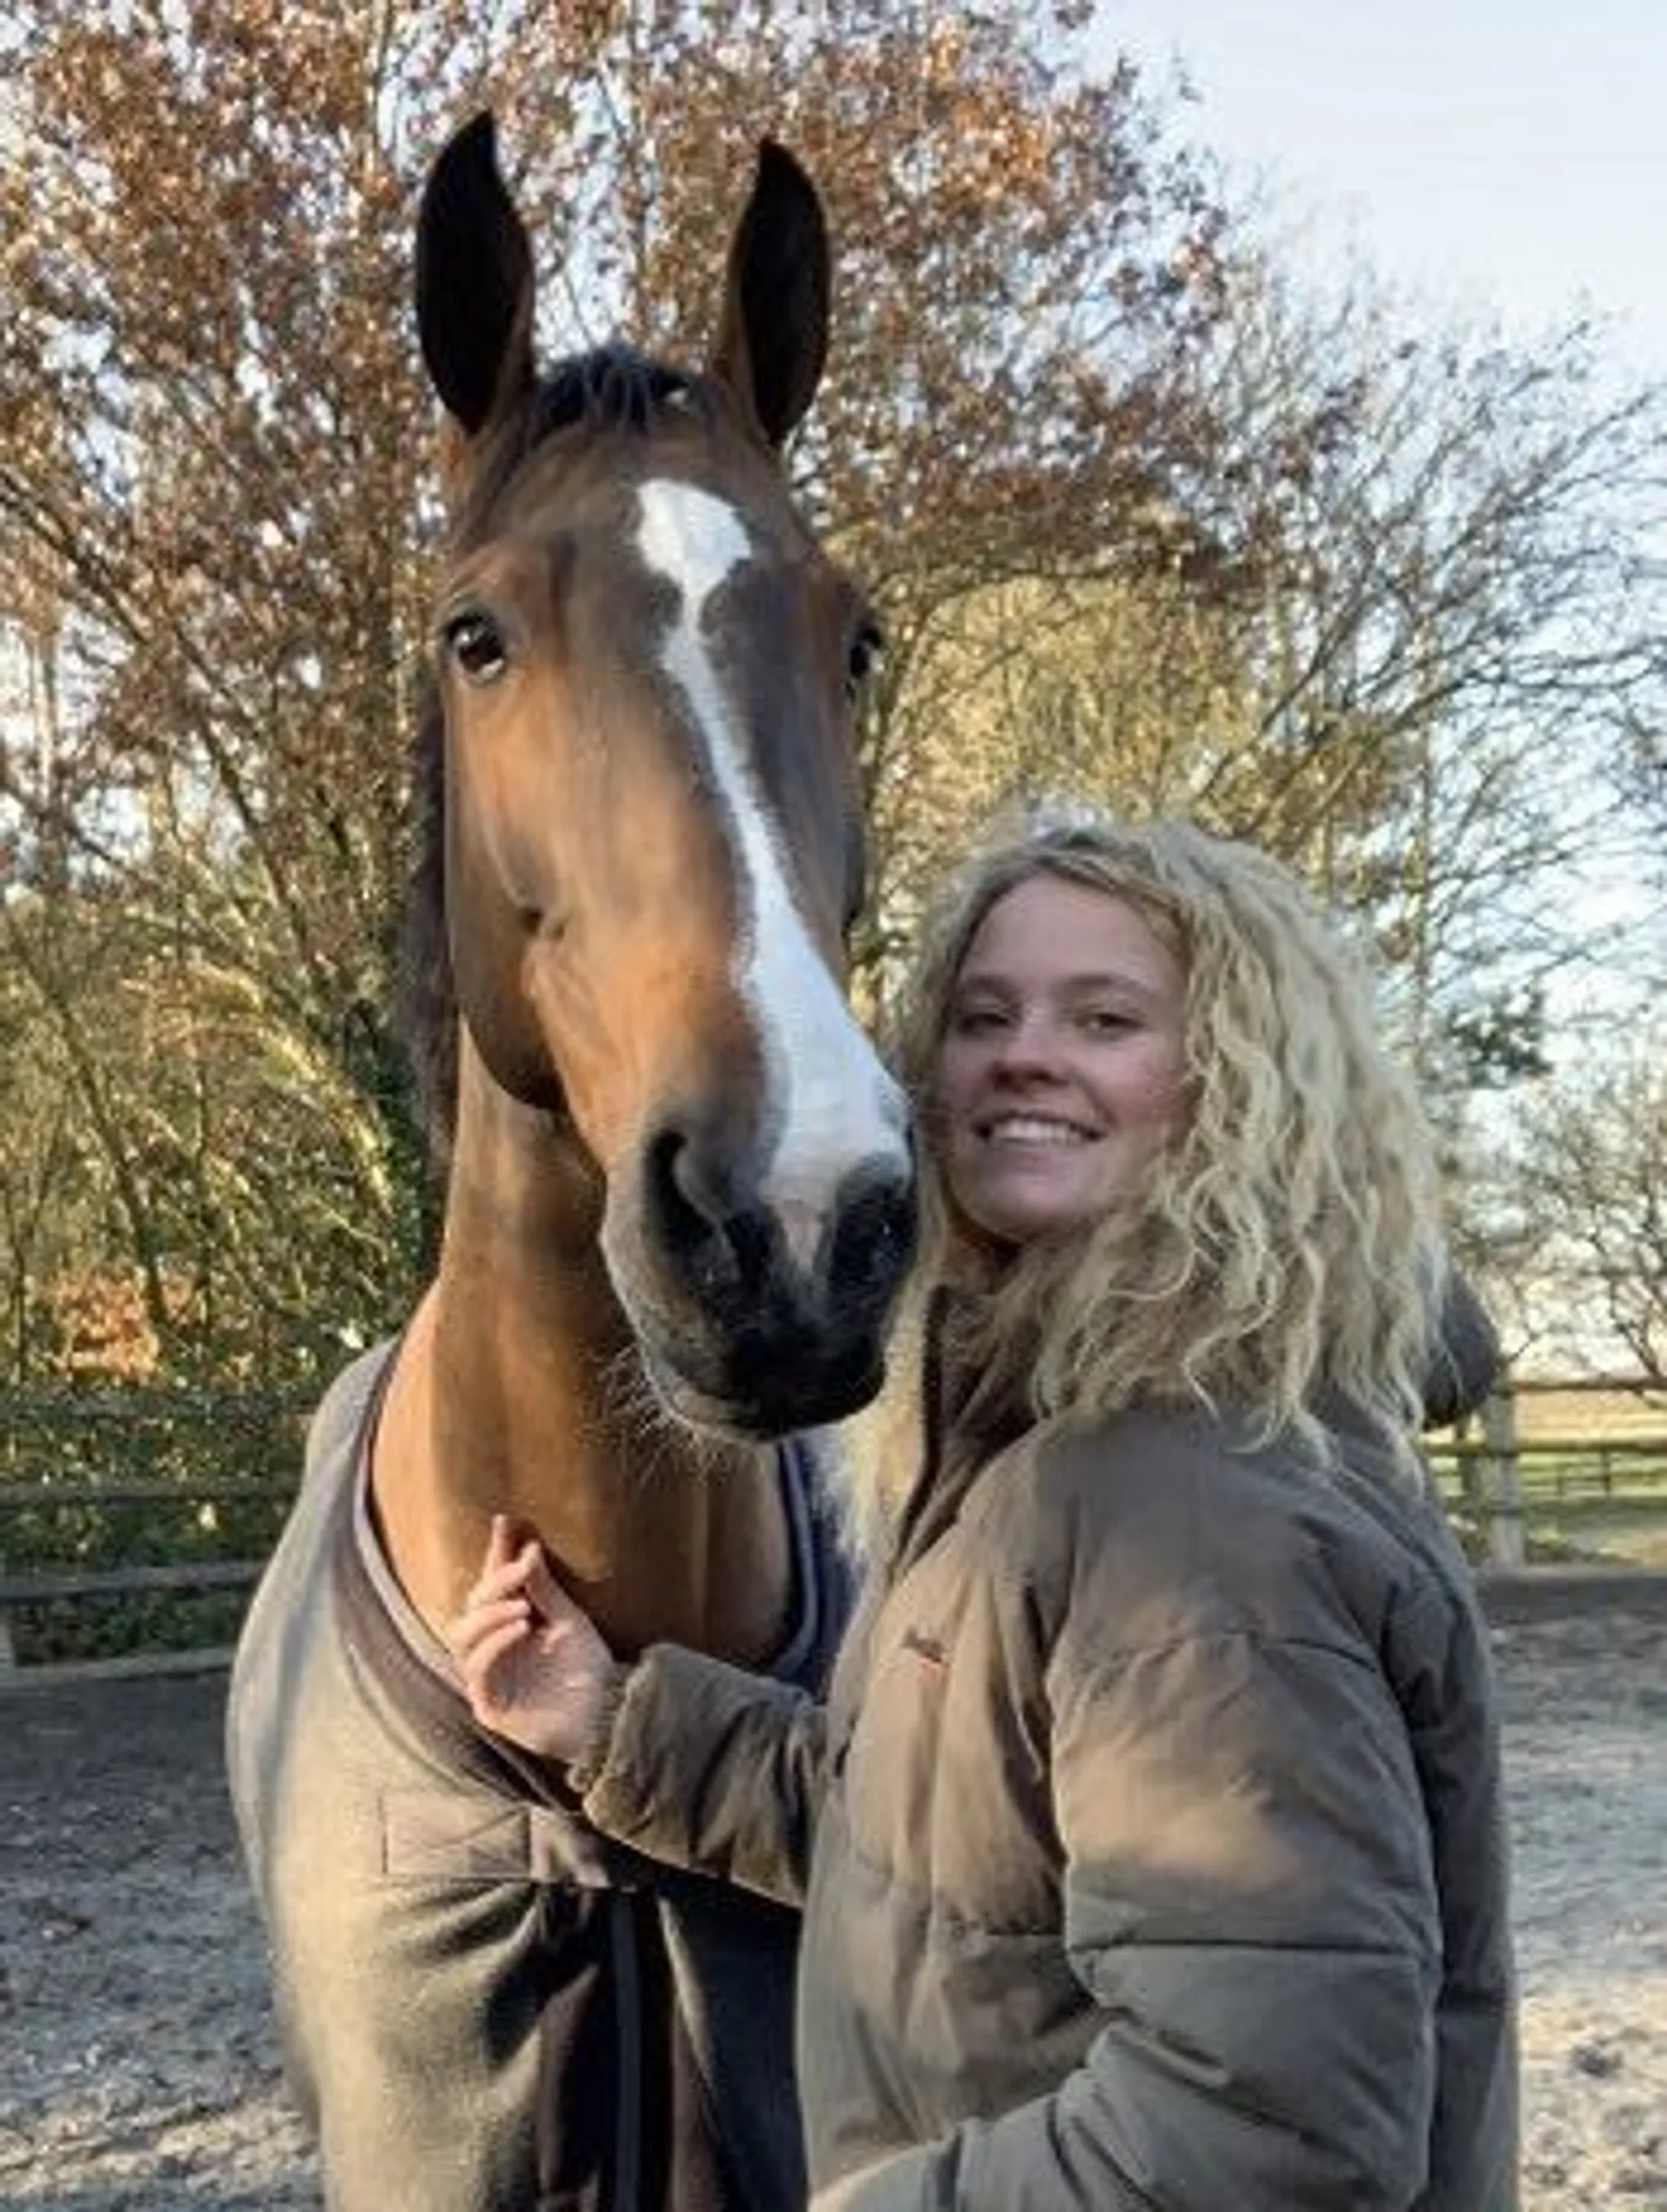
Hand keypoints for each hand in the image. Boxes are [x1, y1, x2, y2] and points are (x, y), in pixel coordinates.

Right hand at [446, 1514, 614, 1766]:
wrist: (608, 1715)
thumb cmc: (588, 1667)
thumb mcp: (568, 1619)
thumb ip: (543, 1589)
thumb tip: (527, 1547)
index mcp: (508, 1625)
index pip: (492, 1585)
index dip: (495, 1555)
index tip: (505, 1522)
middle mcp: (491, 1649)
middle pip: (472, 1607)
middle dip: (494, 1583)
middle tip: (522, 1566)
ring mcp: (486, 1678)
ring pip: (462, 1637)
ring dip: (489, 1615)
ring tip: (522, 1607)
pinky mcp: (489, 1705)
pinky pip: (477, 1670)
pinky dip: (495, 1644)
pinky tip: (521, 1629)